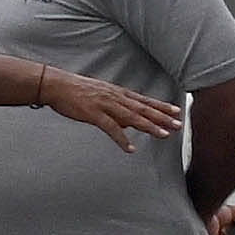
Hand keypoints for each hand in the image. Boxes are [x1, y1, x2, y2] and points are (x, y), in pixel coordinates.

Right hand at [46, 68, 183, 144]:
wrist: (56, 85)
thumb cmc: (76, 91)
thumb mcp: (101, 95)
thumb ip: (117, 107)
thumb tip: (129, 121)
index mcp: (117, 93)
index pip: (144, 100)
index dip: (161, 106)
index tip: (177, 111)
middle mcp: (115, 98)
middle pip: (143, 109)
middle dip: (162, 117)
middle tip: (178, 125)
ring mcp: (105, 105)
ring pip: (131, 117)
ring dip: (148, 126)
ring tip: (163, 135)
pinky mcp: (93, 114)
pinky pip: (110, 128)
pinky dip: (122, 139)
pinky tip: (131, 149)